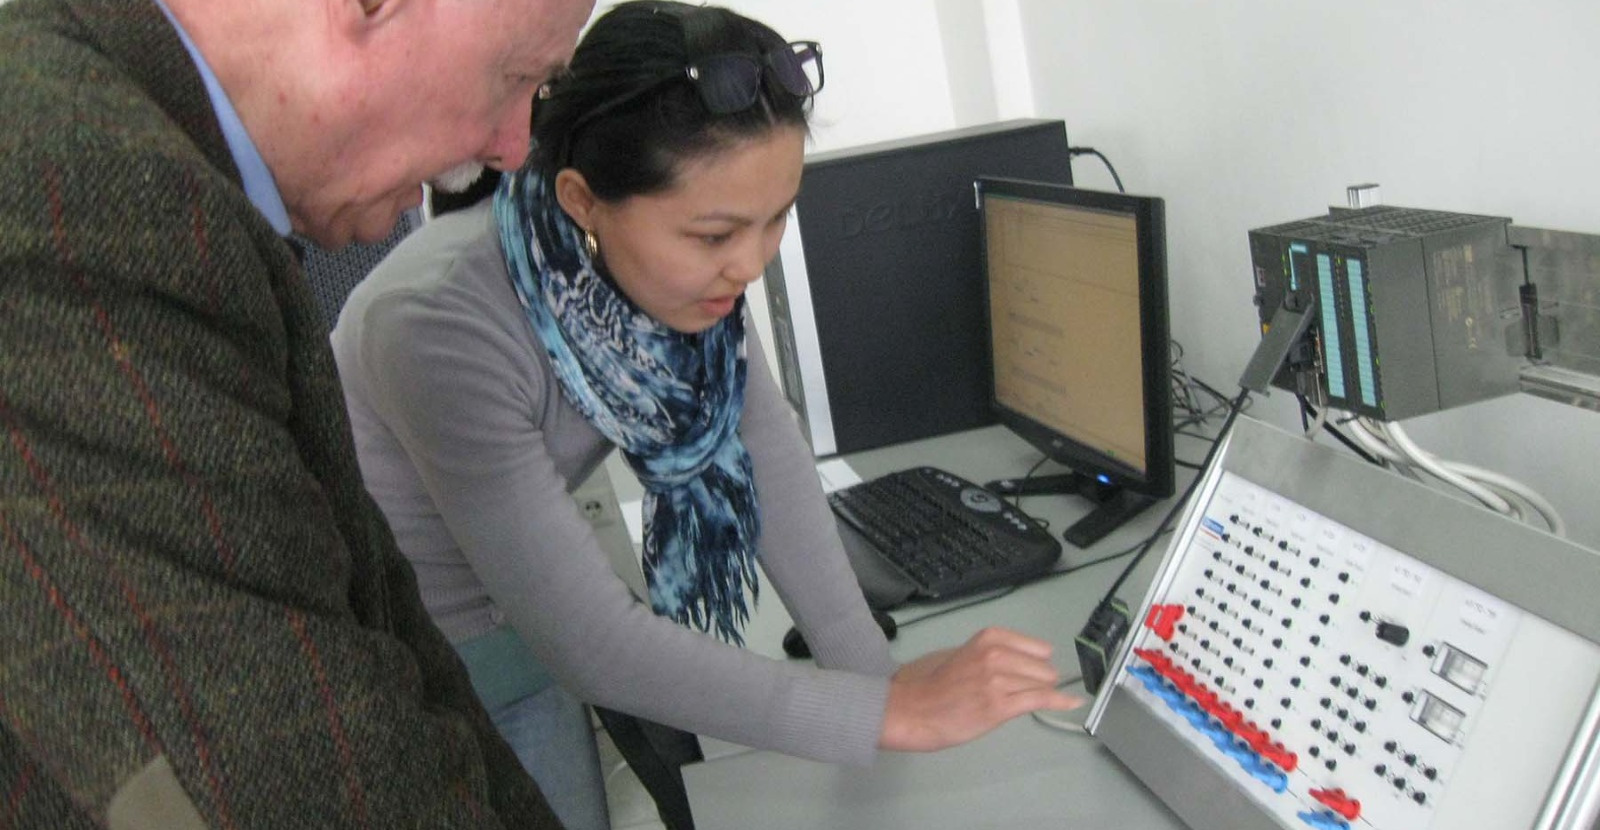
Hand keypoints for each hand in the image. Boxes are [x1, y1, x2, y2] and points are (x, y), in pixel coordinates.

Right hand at [878, 627, 1084, 751]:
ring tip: (1032, 699)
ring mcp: (999, 680)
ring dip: (1044, 693)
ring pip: (1042, 683)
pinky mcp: (1000, 706)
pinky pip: (1041, 700)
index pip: (1037, 648)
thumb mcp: (962, 653)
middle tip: (1023, 691)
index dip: (1038, 663)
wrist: (911, 709)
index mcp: (988, 638)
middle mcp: (997, 655)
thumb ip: (990, 654)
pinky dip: (1060, 701)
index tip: (1041, 669)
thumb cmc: (929, 683)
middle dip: (1040, 680)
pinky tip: (1073, 702)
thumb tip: (1018, 660)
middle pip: (1044, 667)